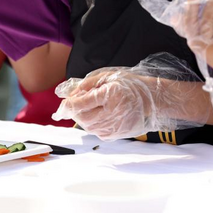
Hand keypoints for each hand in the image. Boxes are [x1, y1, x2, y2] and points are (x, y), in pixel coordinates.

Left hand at [52, 53, 206, 140]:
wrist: (151, 98)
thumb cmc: (128, 84)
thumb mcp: (106, 77)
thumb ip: (86, 85)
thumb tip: (67, 95)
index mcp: (112, 95)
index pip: (84, 103)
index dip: (69, 105)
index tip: (62, 105)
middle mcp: (115, 113)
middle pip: (84, 118)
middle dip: (74, 112)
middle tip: (73, 105)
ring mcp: (117, 127)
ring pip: (89, 127)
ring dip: (82, 119)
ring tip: (86, 108)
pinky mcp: (118, 135)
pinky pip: (97, 132)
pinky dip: (91, 124)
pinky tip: (96, 115)